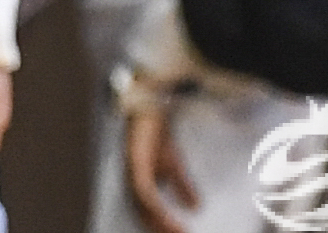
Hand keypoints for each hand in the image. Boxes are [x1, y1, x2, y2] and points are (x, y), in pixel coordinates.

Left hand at [126, 105, 198, 232]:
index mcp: (138, 186)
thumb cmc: (157, 135)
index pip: (146, 215)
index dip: (161, 228)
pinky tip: (168, 217)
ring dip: (160, 224)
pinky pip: (144, 193)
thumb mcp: (175, 165)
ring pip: (143, 209)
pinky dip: (156, 208)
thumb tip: (196, 207)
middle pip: (143, 217)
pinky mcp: (135, 165)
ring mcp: (132, 175)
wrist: (151, 108)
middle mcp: (131, 184)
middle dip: (161, 231)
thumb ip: (182, 185)